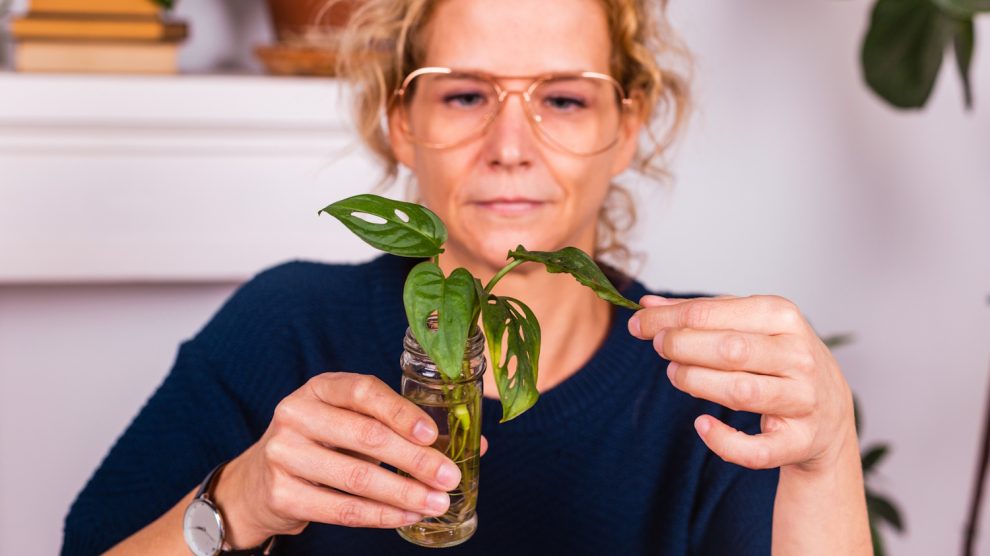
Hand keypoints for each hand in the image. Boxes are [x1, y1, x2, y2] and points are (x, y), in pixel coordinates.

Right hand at [212, 372, 488, 547]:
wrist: (258, 482)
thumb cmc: (323, 444)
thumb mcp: (353, 423)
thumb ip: (404, 428)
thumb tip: (476, 444)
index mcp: (321, 388)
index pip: (364, 391)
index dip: (402, 412)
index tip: (433, 433)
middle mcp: (296, 414)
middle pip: (366, 436)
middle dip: (415, 460)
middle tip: (449, 476)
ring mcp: (284, 454)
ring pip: (356, 478)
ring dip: (404, 493)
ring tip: (437, 502)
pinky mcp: (282, 494)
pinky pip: (341, 509)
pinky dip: (381, 516)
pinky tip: (407, 517)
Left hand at [627, 294, 855, 472]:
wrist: (830, 411)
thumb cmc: (779, 358)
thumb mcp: (748, 324)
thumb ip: (700, 314)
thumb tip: (647, 305)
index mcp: (782, 316)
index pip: (712, 313)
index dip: (667, 319)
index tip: (639, 325)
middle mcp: (798, 356)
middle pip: (728, 350)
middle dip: (682, 347)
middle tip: (660, 348)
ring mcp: (803, 400)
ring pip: (740, 392)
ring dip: (696, 383)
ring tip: (676, 375)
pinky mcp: (799, 441)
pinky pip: (756, 448)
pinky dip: (724, 441)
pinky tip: (702, 425)